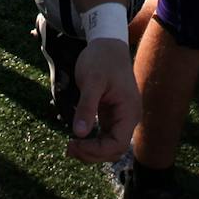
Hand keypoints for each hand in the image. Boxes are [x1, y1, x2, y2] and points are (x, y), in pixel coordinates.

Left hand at [66, 36, 139, 162]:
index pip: (117, 144)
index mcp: (129, 111)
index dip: (96, 150)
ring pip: (109, 146)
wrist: (107, 44)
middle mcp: (128, 118)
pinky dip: (91, 143)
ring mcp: (121, 118)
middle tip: (69, 147)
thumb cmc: (101, 60)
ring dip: (91, 151)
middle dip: (92, 154)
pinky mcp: (112, 116)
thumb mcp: (92, 81)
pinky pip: (104, 137)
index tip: (74, 143)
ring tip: (70, 147)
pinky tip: (76, 141)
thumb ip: (87, 107)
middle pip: (114, 150)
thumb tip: (79, 133)